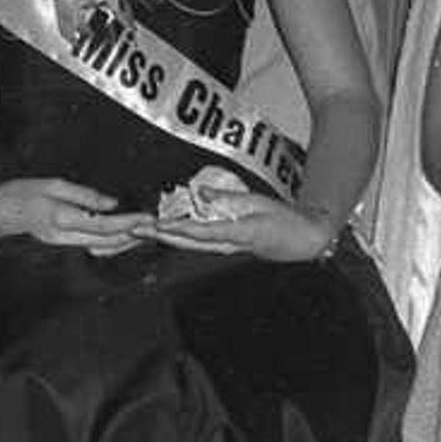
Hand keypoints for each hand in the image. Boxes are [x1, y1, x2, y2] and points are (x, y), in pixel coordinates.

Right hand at [0, 175, 152, 251]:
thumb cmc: (19, 194)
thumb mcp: (53, 185)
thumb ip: (85, 195)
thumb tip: (112, 203)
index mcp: (64, 219)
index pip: (106, 225)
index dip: (130, 223)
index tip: (149, 219)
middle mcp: (66, 237)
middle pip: (108, 242)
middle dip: (134, 236)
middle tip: (154, 228)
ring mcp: (62, 244)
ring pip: (102, 247)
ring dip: (124, 242)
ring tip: (143, 232)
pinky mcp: (60, 244)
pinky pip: (92, 246)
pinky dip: (109, 242)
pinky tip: (119, 236)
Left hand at [144, 179, 334, 263]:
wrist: (304, 240)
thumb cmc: (285, 220)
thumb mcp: (258, 202)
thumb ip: (227, 198)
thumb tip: (200, 193)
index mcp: (239, 233)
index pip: (203, 232)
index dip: (179, 229)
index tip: (159, 226)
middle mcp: (228, 245)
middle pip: (188, 243)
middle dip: (161, 236)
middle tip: (136, 228)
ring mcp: (227, 248)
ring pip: (190, 245)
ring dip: (166, 238)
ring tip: (142, 231)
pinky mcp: (227, 245)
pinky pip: (199, 242)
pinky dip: (180, 237)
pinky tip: (166, 233)